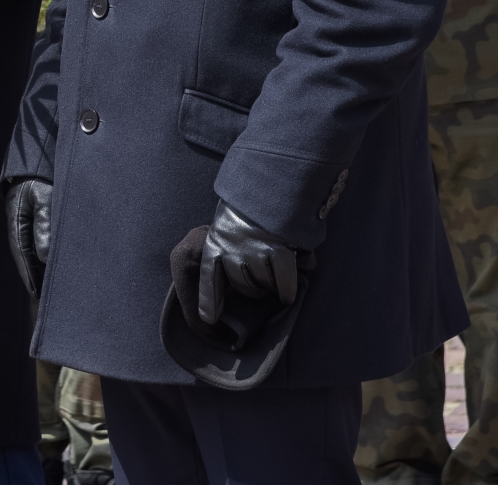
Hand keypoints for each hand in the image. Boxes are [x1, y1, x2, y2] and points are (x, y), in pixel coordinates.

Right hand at [5, 177, 52, 296]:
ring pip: (33, 255)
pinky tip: (53, 270)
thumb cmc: (39, 179)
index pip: (23, 256)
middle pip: (27, 260)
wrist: (36, 164)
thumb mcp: (43, 196)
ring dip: (41, 271)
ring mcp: (26, 227)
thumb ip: (45, 222)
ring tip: (51, 292)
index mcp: (17, 223)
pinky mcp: (34, 225)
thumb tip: (45, 254)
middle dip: (35, 279)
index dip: (30, 276)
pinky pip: (39, 247)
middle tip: (44, 301)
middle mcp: (19, 229)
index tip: (37, 295)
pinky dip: (45, 260)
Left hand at [172, 199, 300, 333]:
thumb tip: (231, 280)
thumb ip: (230, 247)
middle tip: (261, 284)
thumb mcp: (229, 221)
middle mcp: (232, 248)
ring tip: (276, 275)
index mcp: (216, 240)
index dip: (209, 300)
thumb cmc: (251, 205)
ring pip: (264, 285)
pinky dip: (287, 290)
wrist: (273, 178)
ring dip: (271, 285)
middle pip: (242, 286)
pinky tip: (288, 293)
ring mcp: (255, 251)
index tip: (209, 320)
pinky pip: (284, 283)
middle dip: (253, 290)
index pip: (209, 276)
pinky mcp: (279, 251)